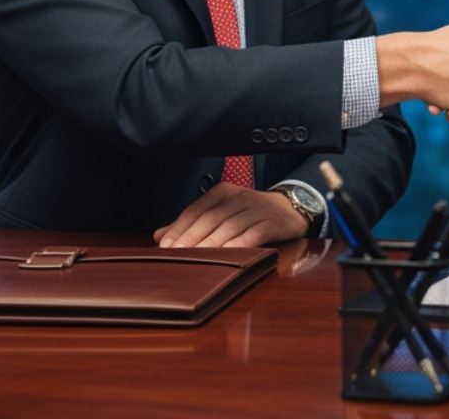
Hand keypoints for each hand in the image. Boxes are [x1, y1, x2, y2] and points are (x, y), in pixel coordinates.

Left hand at [154, 183, 308, 247]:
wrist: (289, 208)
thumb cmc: (249, 213)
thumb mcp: (220, 212)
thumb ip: (191, 224)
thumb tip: (159, 235)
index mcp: (223, 192)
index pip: (196, 210)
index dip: (180, 228)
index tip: (166, 245)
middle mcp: (239, 197)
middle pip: (211, 218)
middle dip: (192, 237)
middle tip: (177, 253)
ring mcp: (257, 209)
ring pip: (230, 227)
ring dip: (212, 243)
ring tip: (198, 257)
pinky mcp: (272, 223)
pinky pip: (254, 234)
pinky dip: (240, 244)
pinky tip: (229, 254)